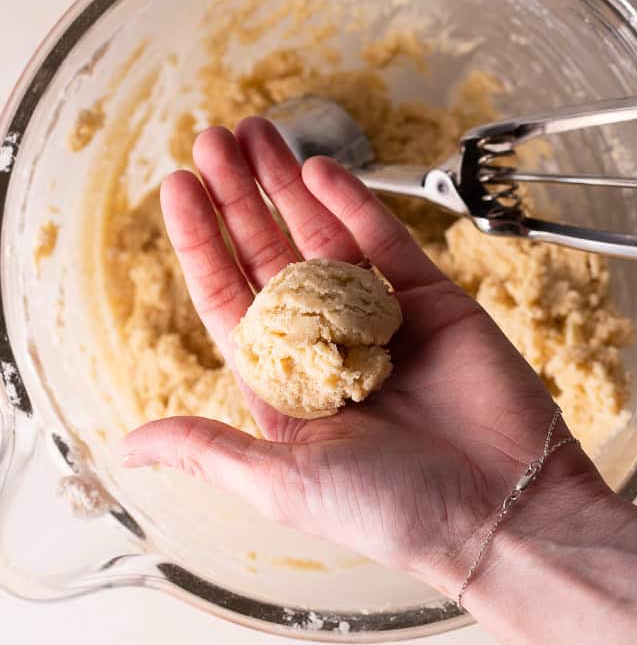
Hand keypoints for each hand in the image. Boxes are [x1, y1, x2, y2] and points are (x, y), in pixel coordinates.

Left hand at [120, 119, 599, 588]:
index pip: (229, 297)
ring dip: (288, 184)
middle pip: (269, 253)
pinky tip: (318, 169)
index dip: (201, 242)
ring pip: (322, 236)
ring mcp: (379, 318)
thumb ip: (207, 449)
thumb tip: (127, 447)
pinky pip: (384, 240)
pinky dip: (352, 203)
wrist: (501, 510)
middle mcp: (326, 346)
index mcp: (285, 386)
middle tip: (211, 140)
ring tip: (255, 133)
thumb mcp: (281, 483)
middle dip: (239, 196)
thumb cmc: (390, 511)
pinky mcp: (430, 301)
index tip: (178, 187)